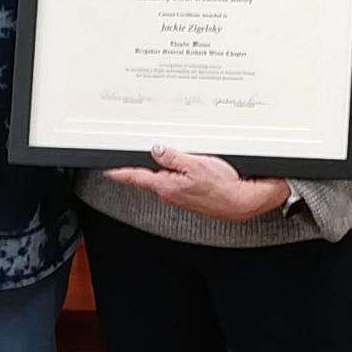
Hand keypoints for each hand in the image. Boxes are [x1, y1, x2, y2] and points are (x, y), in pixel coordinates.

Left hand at [103, 146, 289, 222]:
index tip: (107, 169)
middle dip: (143, 165)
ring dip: (164, 168)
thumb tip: (156, 150)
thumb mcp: (196, 164)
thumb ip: (172, 156)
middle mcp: (170, 194)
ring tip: (172, 156)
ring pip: (164, 178)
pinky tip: (187, 168)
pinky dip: (177, 173)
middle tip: (140, 152)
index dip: (119, 172)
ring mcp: (180, 196)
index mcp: (167, 186)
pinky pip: (177, 181)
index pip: (136, 177)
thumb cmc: (224, 186)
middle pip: (149, 176)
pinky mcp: (190, 196)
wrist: (243, 201)